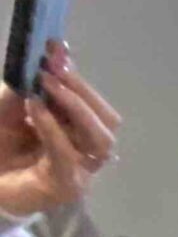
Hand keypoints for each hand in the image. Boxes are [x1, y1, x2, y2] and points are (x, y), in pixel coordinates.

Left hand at [0, 44, 119, 220]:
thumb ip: (29, 81)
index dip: (78, 77)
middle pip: (108, 121)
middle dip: (82, 92)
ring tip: (45, 88)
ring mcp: (81, 170)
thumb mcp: (10, 104)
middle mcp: (85, 150)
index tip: (56, 50)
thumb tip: (54, 50)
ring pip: (100, 139)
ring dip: (76, 108)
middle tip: (52, 70)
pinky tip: (34, 107)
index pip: (94, 103)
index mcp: (77, 130)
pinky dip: (52, 128)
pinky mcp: (67, 186)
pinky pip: (67, 155)